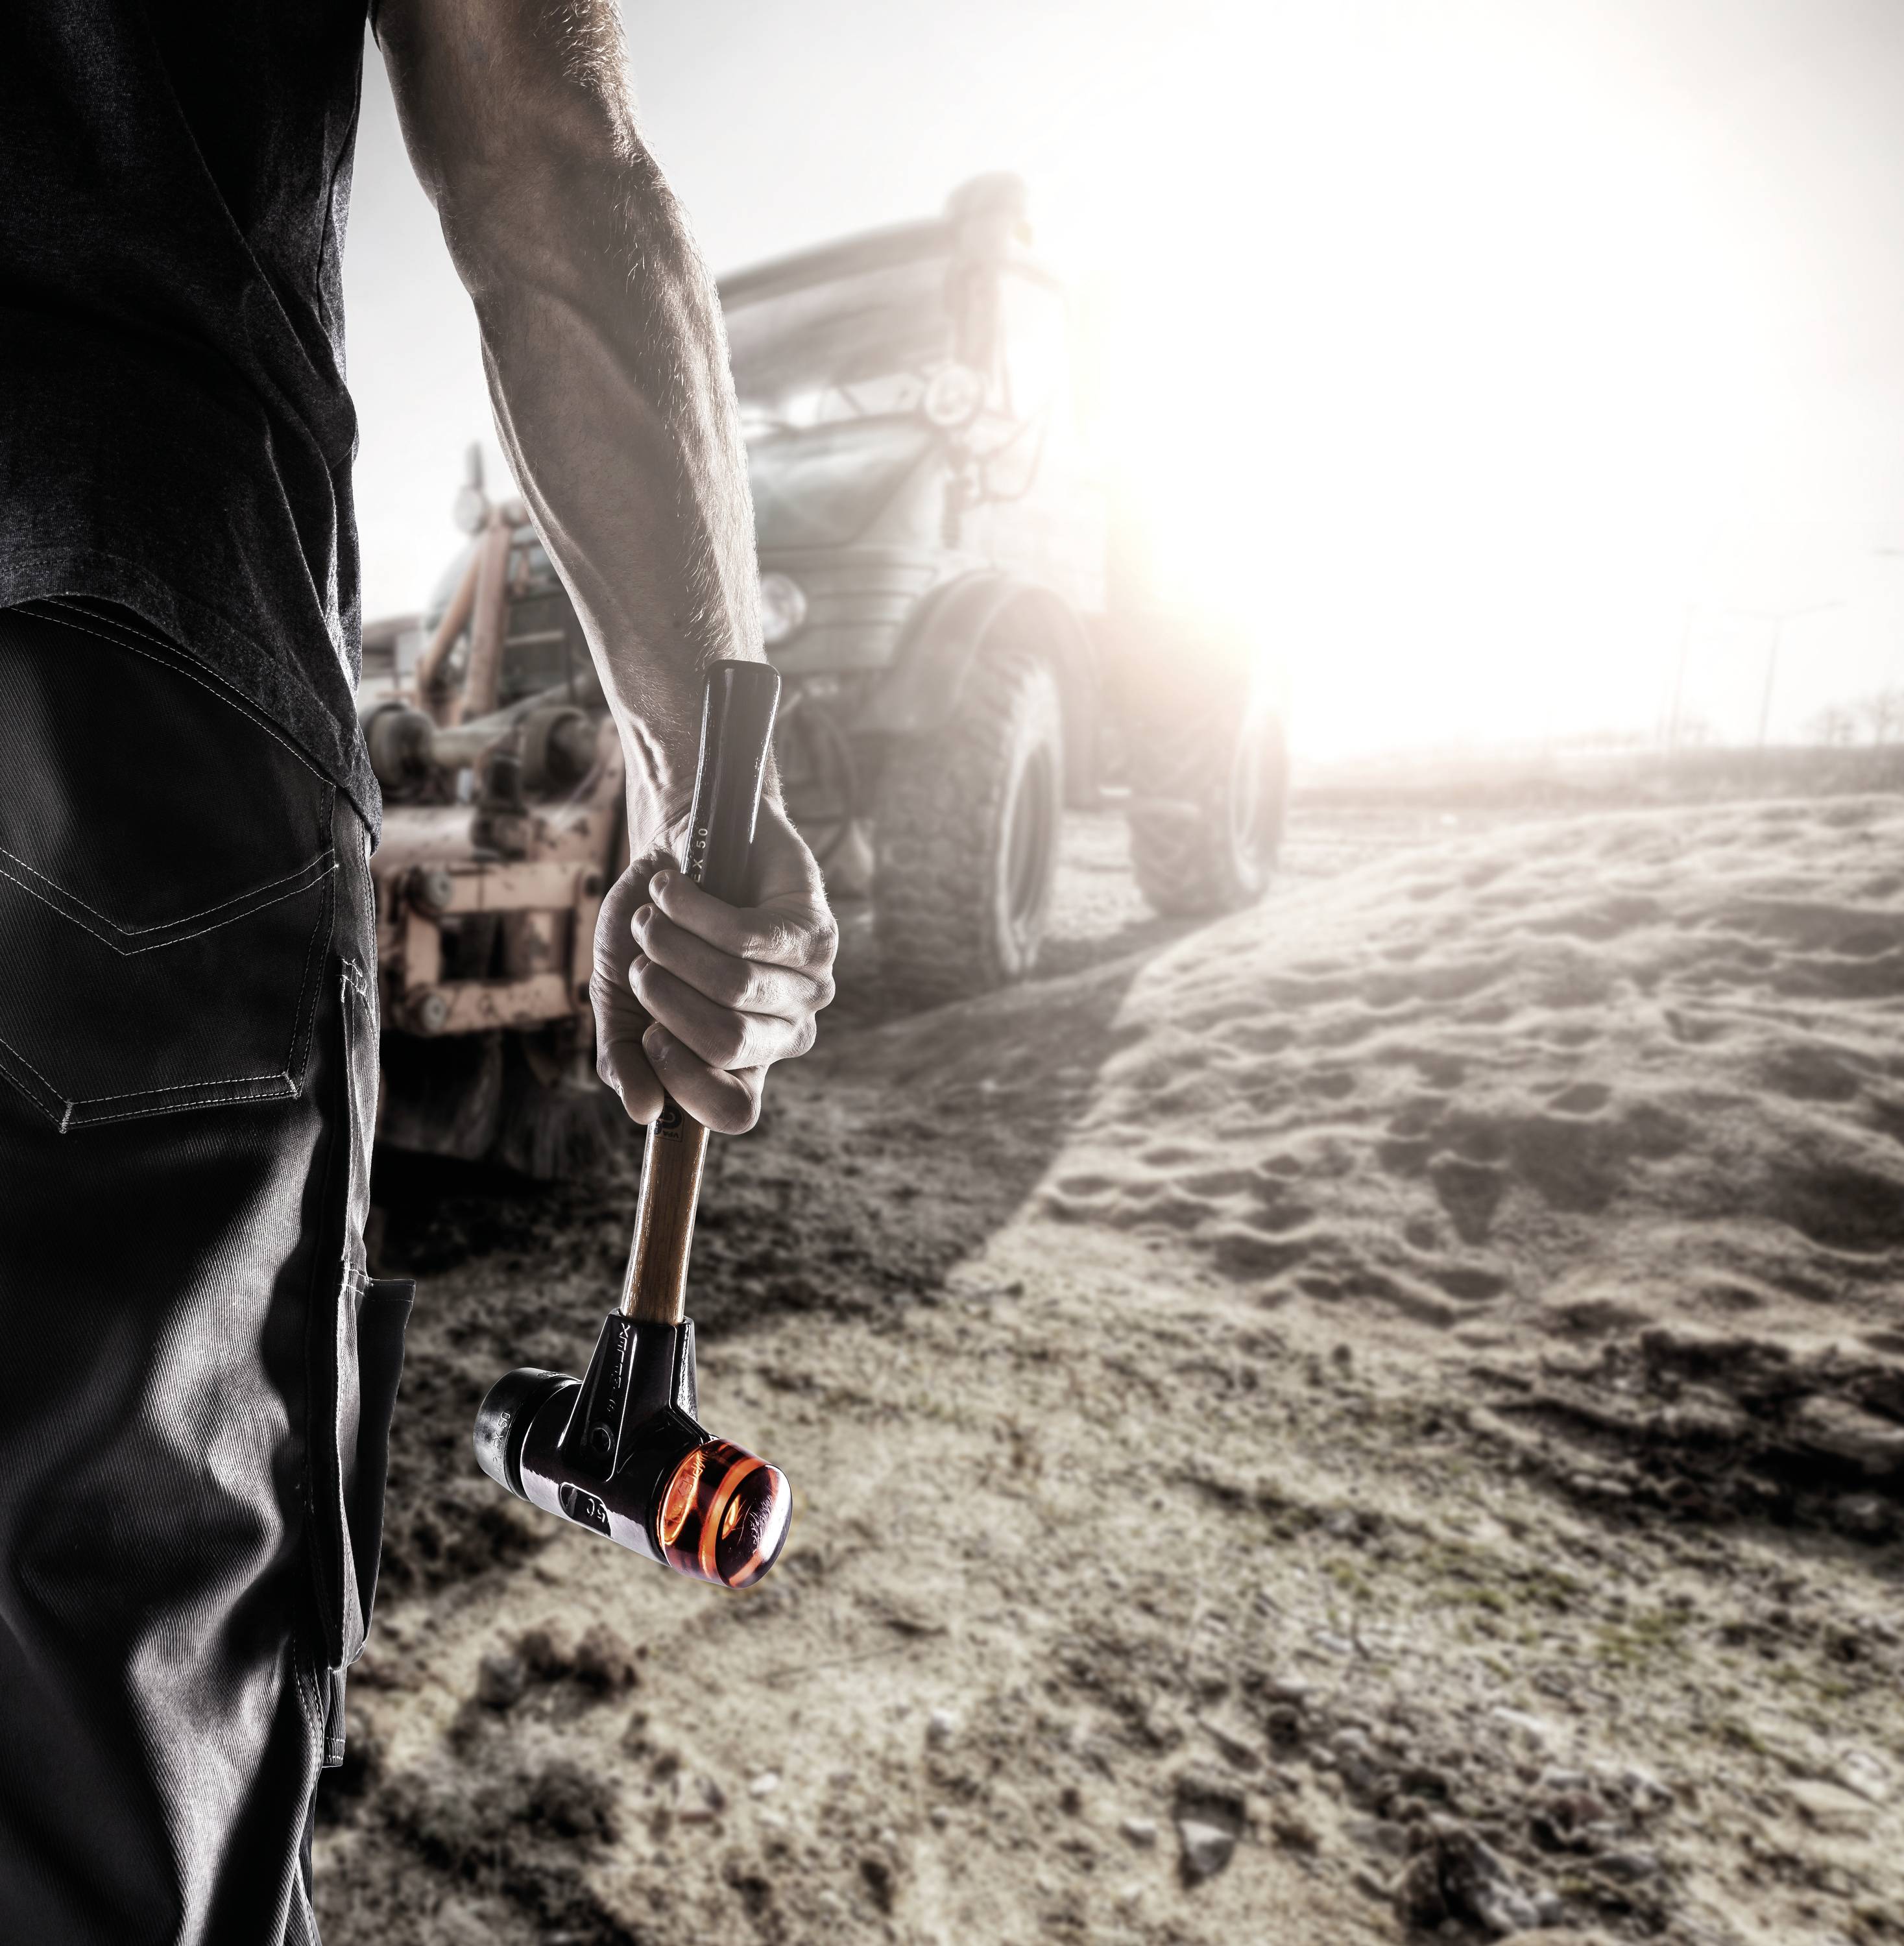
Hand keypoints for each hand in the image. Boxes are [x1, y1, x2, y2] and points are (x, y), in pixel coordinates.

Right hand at [591, 798, 836, 1133]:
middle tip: (640, 963)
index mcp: (743, 1062)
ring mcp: (809, 985)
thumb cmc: (652, 934)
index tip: (647, 1036)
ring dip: (669, 946)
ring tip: (649, 919)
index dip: (685, 1083)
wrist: (672, 853)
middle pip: (726, 1043)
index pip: (735, 1111)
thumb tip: (643, 1113)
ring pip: (733, 986)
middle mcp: (786, 1033)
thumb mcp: (622, 1002)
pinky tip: (669, 890)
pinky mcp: (815, 932)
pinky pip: (745, 936)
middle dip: (663, 998)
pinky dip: (688, 909)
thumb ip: (624, 1059)